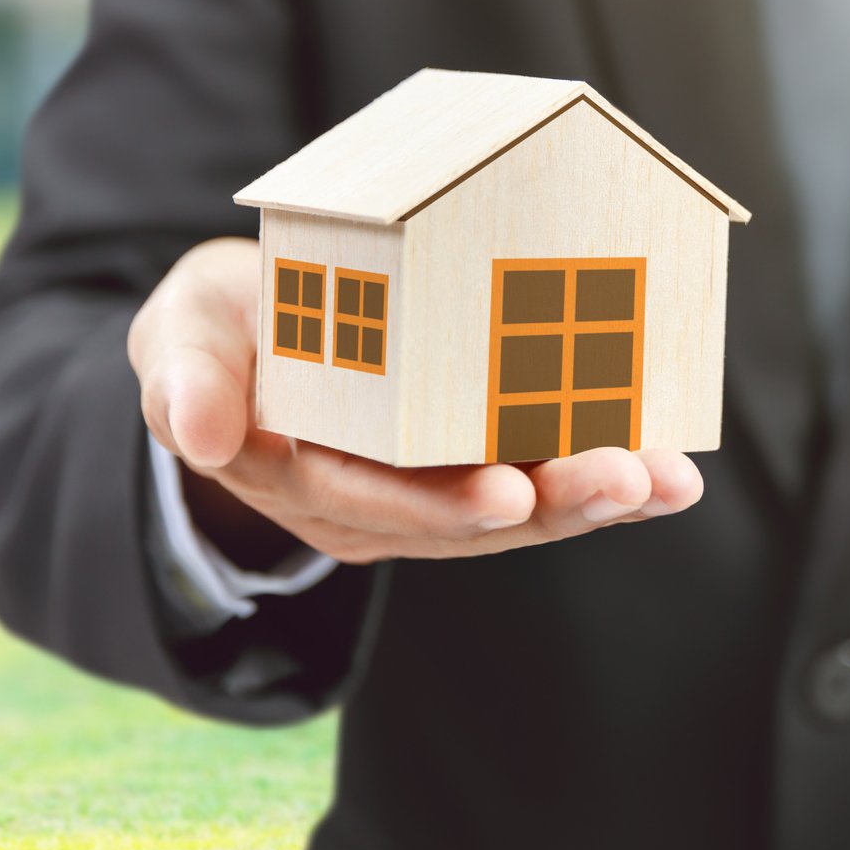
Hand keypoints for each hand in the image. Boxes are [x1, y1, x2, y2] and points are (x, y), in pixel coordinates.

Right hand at [129, 237, 702, 565]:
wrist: (245, 339)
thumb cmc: (216, 332)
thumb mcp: (179, 338)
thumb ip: (184, 379)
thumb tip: (197, 432)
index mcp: (298, 476)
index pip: (373, 499)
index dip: (441, 503)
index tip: (510, 493)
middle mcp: (372, 501)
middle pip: (467, 517)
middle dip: (554, 504)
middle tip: (626, 478)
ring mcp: (426, 487)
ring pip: (518, 506)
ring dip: (596, 495)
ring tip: (667, 478)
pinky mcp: (471, 461)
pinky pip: (540, 473)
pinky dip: (603, 467)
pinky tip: (670, 466)